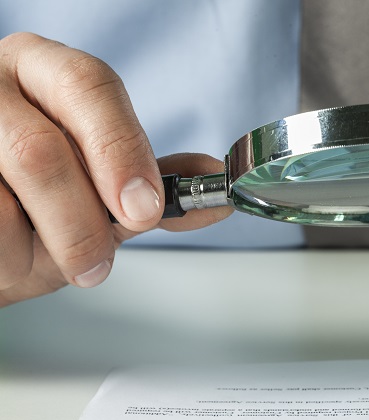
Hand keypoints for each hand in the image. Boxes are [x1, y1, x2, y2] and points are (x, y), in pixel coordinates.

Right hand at [0, 33, 230, 306]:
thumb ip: (152, 185)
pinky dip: (0, 259)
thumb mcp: (98, 191)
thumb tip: (214, 186)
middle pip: (41, 151)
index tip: (143, 210)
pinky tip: (3, 252)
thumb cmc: (37, 210)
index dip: (121, 151)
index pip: (90, 86)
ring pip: (1, 203)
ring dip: (30, 250)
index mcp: (46, 73)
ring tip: (31, 251)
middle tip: (96, 264)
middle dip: (80, 223)